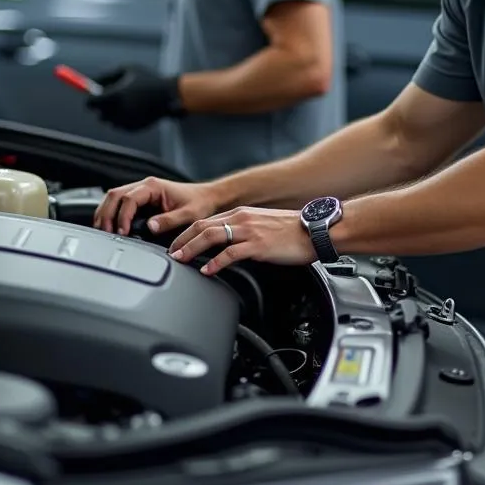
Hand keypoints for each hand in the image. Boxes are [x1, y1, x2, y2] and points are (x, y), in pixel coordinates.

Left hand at [87, 65, 184, 131]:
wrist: (170, 95)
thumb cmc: (148, 78)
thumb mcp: (128, 69)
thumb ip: (107, 75)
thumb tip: (92, 82)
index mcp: (115, 95)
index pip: (90, 103)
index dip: (90, 99)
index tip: (94, 96)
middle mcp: (118, 111)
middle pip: (99, 114)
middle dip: (102, 107)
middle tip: (110, 99)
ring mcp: (126, 122)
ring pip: (110, 121)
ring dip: (114, 113)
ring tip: (130, 101)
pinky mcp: (133, 129)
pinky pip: (122, 125)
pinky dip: (125, 118)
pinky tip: (137, 109)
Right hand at [93, 175, 218, 236]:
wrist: (208, 198)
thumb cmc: (199, 203)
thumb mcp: (188, 215)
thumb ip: (169, 221)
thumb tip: (150, 227)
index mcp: (153, 186)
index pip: (129, 199)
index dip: (123, 216)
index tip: (123, 232)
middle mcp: (144, 186)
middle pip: (115, 195)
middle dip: (107, 214)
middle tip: (106, 234)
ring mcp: (141, 192)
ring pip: (114, 198)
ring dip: (106, 214)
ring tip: (104, 232)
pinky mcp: (141, 200)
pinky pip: (120, 204)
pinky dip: (112, 214)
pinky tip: (110, 227)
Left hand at [168, 207, 314, 275]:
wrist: (314, 231)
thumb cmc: (292, 232)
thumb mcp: (262, 226)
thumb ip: (244, 233)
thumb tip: (228, 247)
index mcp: (241, 214)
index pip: (206, 220)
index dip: (187, 231)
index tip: (176, 243)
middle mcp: (242, 219)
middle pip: (202, 226)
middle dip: (182, 239)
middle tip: (170, 253)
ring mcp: (249, 231)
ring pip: (211, 236)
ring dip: (192, 248)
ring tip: (180, 259)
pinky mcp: (258, 245)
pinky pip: (230, 253)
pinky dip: (215, 262)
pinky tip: (207, 270)